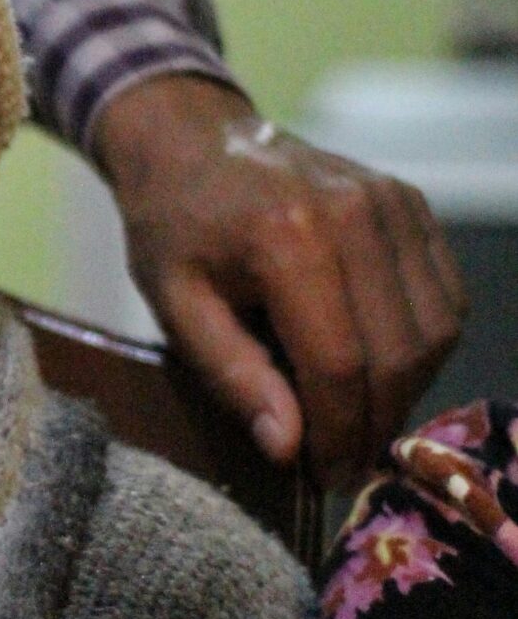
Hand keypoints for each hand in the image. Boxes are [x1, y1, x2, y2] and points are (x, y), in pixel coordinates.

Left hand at [93, 75, 466, 485]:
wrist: (195, 140)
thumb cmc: (173, 228)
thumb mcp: (175, 305)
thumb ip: (232, 376)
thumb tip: (288, 450)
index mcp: (287, 237)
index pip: (339, 363)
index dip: (338, 433)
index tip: (324, 477)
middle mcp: (355, 213)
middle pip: (397, 353)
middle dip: (375, 424)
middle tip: (344, 464)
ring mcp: (393, 203)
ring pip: (434, 331)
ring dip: (405, 391)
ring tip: (357, 419)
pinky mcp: (412, 204)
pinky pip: (445, 298)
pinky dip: (423, 347)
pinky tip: (377, 367)